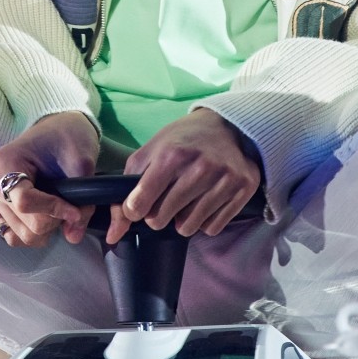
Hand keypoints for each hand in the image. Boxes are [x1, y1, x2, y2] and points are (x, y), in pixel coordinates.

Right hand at [0, 111, 97, 248]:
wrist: (59, 129)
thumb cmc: (68, 136)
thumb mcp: (81, 159)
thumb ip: (82, 197)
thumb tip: (73, 236)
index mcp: (6, 161)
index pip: (25, 201)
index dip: (53, 210)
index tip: (76, 210)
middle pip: (24, 223)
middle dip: (54, 220)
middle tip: (71, 205)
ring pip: (21, 235)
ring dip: (47, 229)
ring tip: (60, 208)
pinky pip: (14, 236)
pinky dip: (35, 232)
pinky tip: (48, 216)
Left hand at [105, 107, 260, 244]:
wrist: (228, 126)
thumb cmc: (184, 140)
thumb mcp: (151, 151)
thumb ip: (127, 186)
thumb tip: (115, 233)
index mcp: (172, 155)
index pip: (140, 203)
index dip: (134, 209)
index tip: (138, 205)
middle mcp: (200, 167)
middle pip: (161, 219)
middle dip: (157, 214)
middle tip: (164, 199)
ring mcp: (224, 179)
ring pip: (188, 228)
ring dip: (182, 219)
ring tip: (186, 200)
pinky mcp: (243, 189)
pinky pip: (212, 228)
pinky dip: (204, 220)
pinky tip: (205, 201)